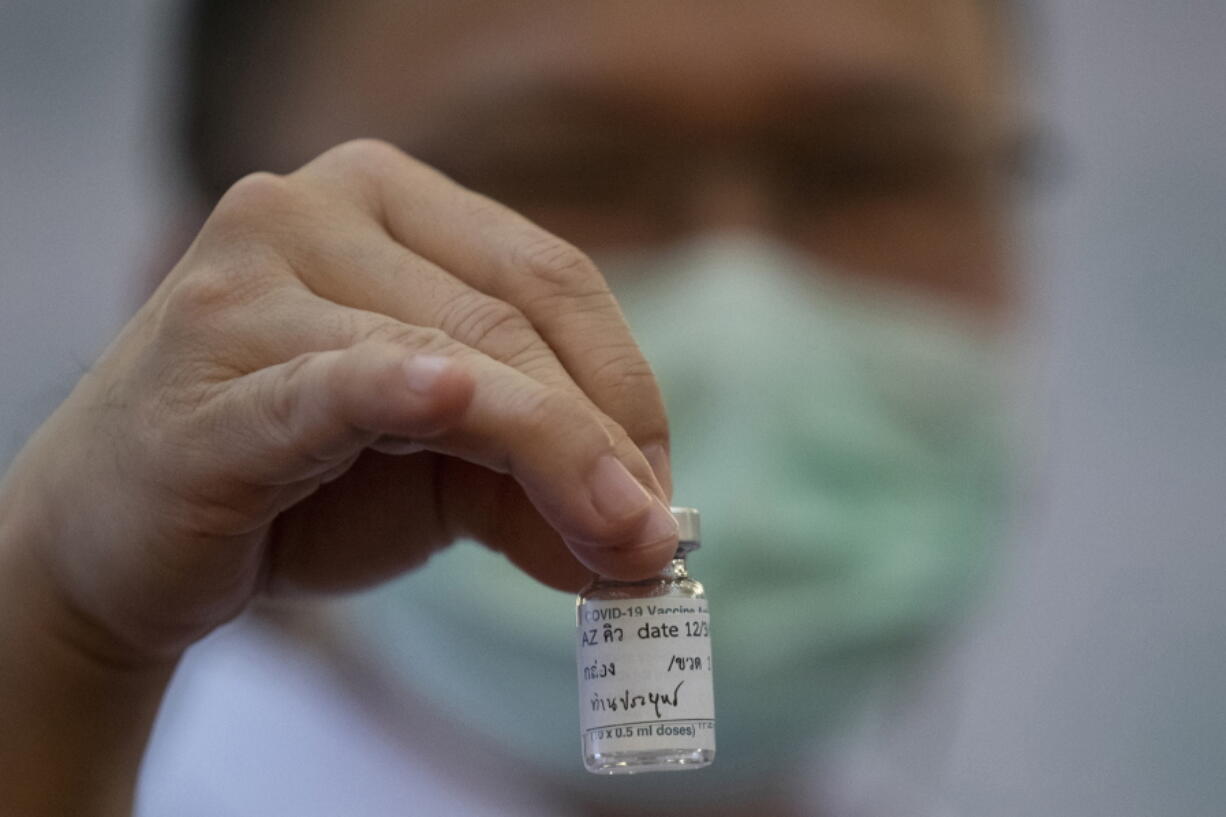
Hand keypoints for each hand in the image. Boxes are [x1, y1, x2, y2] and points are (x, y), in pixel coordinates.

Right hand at [1, 139, 676, 664]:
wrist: (121, 538)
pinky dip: (392, 392)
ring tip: (615, 550)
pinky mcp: (206, 375)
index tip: (664, 492)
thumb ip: (541, 484)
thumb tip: (650, 539)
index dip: (626, 385)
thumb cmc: (292, 482)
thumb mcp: (442, 473)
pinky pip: (325, 381)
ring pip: (447, 356)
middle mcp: (313, 208)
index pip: (547, 276)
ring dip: (552, 456)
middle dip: (600, 440)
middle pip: (508, 317)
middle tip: (652, 544)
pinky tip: (445, 399)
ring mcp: (248, 281)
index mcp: (385, 201)